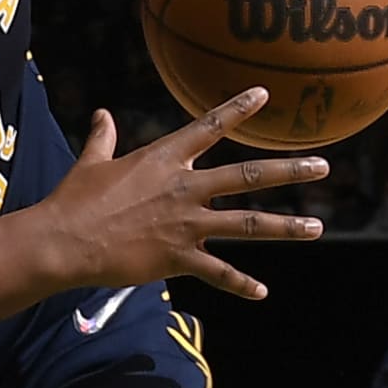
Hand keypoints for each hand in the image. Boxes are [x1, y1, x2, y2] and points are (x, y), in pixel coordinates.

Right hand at [39, 91, 327, 303]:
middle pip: (247, 176)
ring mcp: (185, 224)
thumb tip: (101, 114)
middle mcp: (184, 188)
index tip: (264, 95)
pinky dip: (239, 284)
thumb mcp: (91, 163)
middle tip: (322, 166)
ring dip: (284, 227)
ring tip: (316, 228)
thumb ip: (102, 138)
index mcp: (164, 160)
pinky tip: (261, 292)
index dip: (237, 109)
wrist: (65, 241)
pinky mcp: (178, 258)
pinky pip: (218, 272)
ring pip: (246, 224)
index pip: (208, 127)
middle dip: (288, 171)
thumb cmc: (75, 200)